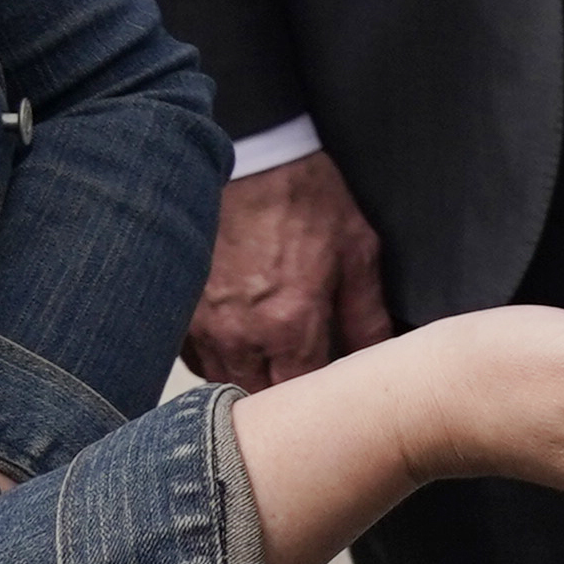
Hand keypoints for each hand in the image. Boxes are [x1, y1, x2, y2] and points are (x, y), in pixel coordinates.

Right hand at [190, 151, 395, 388]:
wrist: (251, 161)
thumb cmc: (306, 203)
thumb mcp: (357, 253)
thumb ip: (368, 316)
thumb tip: (383, 357)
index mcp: (288, 325)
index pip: (303, 396)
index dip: (322, 403)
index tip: (336, 394)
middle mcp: (238, 334)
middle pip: (260, 399)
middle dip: (285, 400)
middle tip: (307, 387)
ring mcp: (202, 324)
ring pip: (224, 383)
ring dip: (250, 383)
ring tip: (275, 369)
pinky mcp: (180, 310)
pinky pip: (196, 360)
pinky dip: (219, 362)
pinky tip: (242, 349)